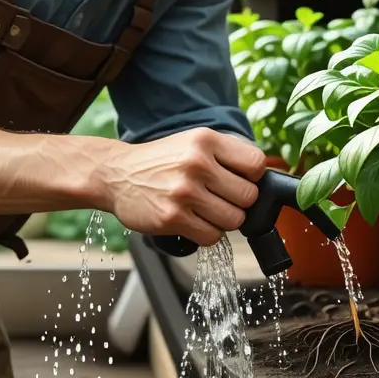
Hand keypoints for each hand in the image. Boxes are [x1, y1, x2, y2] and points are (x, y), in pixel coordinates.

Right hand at [96, 128, 266, 246]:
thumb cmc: (160, 161)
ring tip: (204, 210)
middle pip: (248, 197)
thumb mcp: (191, 143)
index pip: (256, 164)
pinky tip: (191, 220)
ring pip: (234, 220)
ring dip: (223, 220)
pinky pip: (212, 236)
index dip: (252, 177)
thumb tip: (263, 181)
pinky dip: (207, 233)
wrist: (115, 174)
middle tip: (219, 198)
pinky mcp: (173, 218)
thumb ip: (225, 156)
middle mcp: (196, 164)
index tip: (239, 180)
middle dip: (238, 202)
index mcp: (205, 140)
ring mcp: (184, 192)